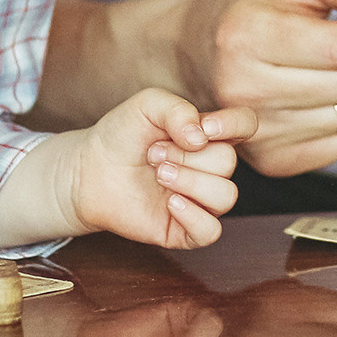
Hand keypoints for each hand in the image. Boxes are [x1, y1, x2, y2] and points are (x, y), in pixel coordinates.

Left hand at [70, 89, 254, 248]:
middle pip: (228, 162)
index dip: (233, 125)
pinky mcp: (185, 230)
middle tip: (154, 154)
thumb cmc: (121, 136)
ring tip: (158, 174)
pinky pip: (211, 231)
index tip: (204, 128)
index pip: (246, 125)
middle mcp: (210, 169)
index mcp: (208, 136)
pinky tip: (169, 202)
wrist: (90, 171)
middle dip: (187, 156)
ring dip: (189, 182)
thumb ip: (178, 109)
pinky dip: (193, 216)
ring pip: (225, 196)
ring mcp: (200, 201)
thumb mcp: (147, 105)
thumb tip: (201, 138)